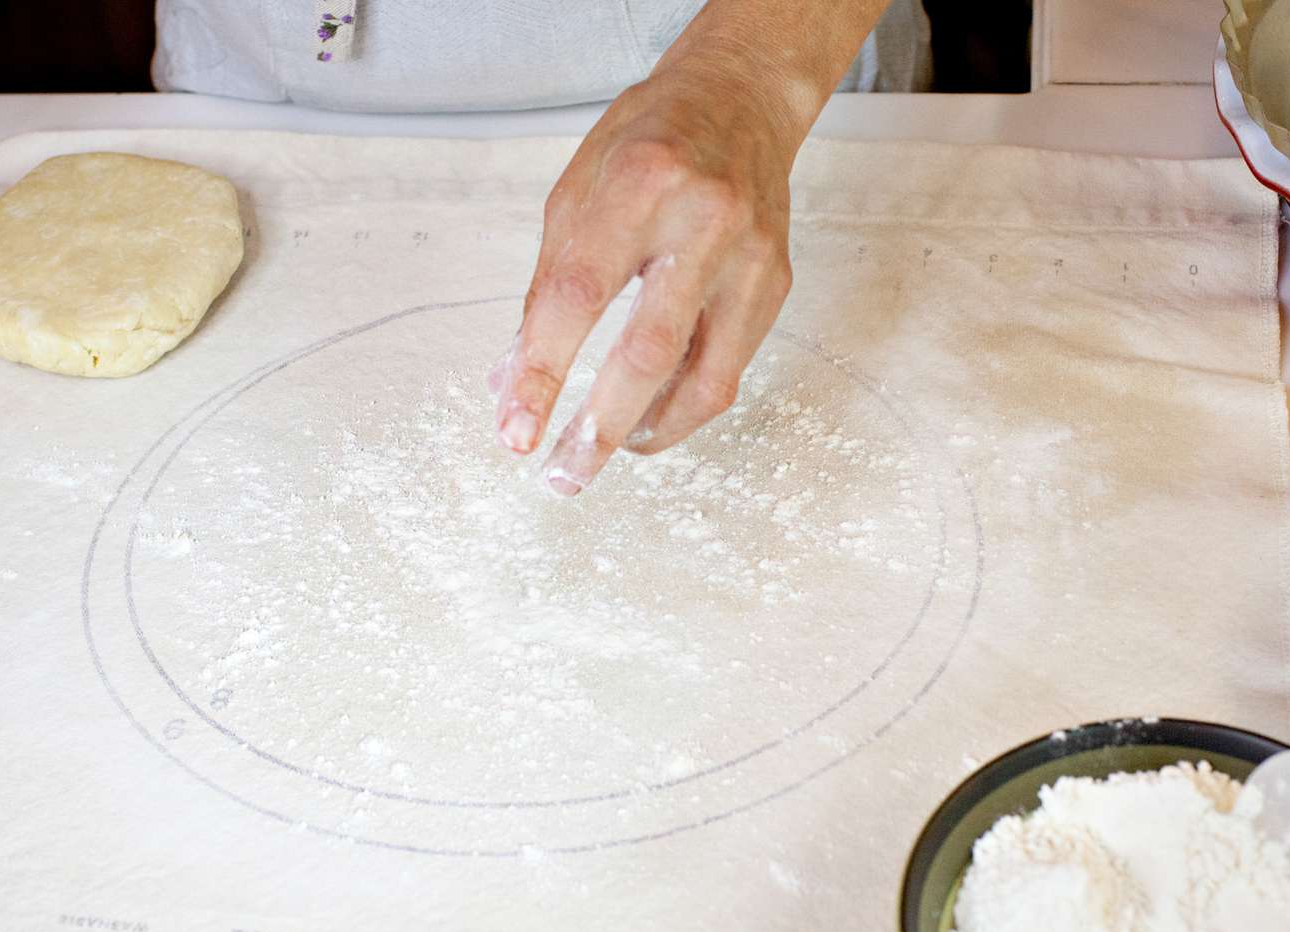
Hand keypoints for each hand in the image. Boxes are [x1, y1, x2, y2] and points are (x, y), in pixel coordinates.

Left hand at [489, 67, 797, 495]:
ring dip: (650, 431)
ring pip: (706, 379)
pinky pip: (729, 367)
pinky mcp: (777, 285)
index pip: (577, 295)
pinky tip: (650, 414)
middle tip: (562, 475)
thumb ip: (544, 292)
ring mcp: (751, 257)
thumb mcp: (574, 195)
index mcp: (637, 185)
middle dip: (600, 427)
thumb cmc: (645, 144)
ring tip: (608, 451)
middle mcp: (703, 221)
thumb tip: (512, 385)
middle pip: (649, 351)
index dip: (542, 372)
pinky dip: (684, 404)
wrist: (741, 99)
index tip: (515, 432)